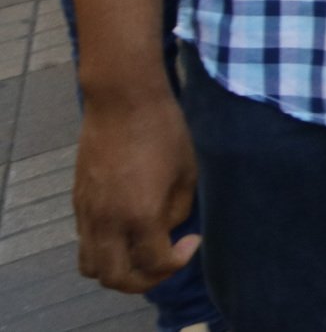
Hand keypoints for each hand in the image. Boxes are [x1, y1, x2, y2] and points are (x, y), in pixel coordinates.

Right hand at [74, 88, 198, 294]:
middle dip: (145, 280)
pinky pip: (85, 241)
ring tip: (142, 251)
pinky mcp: (78, 201)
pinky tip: (127, 228)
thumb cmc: (163, 129)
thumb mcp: (187, 170)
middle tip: (166, 261)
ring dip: (117, 269)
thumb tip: (168, 227)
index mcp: (140, 215)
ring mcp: (87, 212)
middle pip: (115, 278)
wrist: (122, 100)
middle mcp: (107, 221)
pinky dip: (104, 248)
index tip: (192, 240)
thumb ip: (178, 208)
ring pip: (91, 266)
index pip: (155, 263)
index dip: (179, 260)